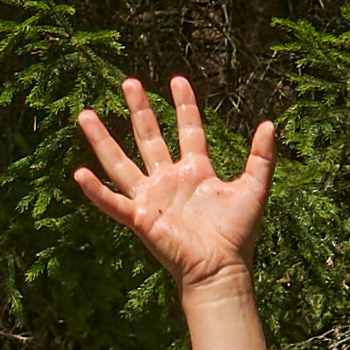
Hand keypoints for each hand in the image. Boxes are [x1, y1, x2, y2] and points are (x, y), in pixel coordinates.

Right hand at [68, 75, 280, 285]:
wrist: (222, 268)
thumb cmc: (237, 235)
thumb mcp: (254, 189)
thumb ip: (262, 158)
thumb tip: (270, 125)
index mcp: (195, 171)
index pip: (187, 130)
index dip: (183, 105)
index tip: (177, 80)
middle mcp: (169, 181)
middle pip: (148, 137)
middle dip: (139, 110)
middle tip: (129, 82)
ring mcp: (151, 198)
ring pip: (120, 163)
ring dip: (102, 140)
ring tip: (84, 115)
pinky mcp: (140, 218)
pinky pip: (113, 202)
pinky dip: (96, 191)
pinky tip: (79, 174)